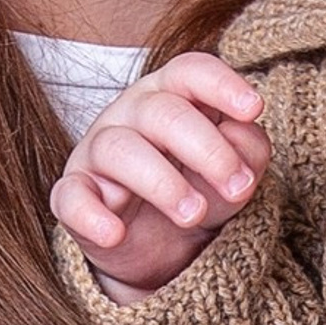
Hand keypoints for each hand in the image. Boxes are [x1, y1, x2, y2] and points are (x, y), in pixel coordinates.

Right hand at [50, 55, 269, 299]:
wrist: (162, 251)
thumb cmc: (198, 191)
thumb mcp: (235, 174)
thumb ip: (248, 149)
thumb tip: (243, 133)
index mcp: (173, 97)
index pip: (191, 72)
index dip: (221, 85)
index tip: (254, 109)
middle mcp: (131, 115)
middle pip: (163, 112)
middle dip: (206, 149)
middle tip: (237, 188)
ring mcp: (97, 153)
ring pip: (120, 149)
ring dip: (162, 183)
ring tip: (194, 215)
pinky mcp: (74, 196)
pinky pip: (71, 198)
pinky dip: (91, 216)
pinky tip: (115, 233)